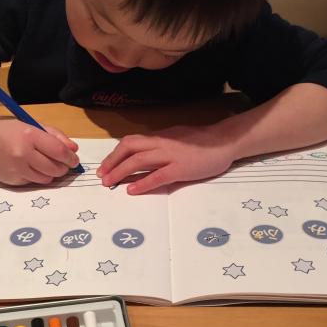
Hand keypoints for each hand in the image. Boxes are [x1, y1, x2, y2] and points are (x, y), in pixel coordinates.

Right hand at [0, 116, 79, 185]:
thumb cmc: (7, 128)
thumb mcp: (31, 125)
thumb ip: (55, 136)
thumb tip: (74, 150)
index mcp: (29, 135)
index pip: (59, 152)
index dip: (71, 158)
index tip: (74, 160)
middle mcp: (22, 154)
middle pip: (55, 169)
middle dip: (64, 168)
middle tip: (63, 164)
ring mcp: (15, 169)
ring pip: (46, 179)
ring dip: (51, 174)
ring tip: (46, 164)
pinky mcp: (10, 181)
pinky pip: (32, 182)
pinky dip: (36, 176)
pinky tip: (28, 167)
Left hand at [96, 124, 236, 193]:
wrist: (225, 141)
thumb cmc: (203, 141)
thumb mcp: (177, 138)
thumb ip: (161, 145)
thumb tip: (146, 153)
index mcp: (159, 136)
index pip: (131, 142)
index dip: (115, 154)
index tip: (105, 166)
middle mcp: (161, 143)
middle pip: (129, 148)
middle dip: (112, 162)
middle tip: (102, 176)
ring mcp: (170, 155)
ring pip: (139, 161)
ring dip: (121, 172)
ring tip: (109, 184)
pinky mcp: (180, 169)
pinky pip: (157, 176)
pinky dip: (142, 183)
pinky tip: (131, 190)